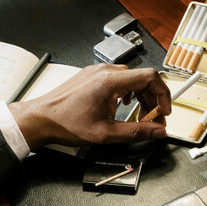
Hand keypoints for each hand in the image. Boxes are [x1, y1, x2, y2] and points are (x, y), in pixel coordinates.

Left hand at [9, 64, 170, 150]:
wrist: (41, 119)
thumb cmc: (67, 124)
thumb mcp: (106, 134)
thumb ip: (137, 132)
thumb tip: (158, 131)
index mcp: (111, 81)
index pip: (150, 77)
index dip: (163, 94)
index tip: (164, 111)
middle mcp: (105, 71)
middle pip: (142, 79)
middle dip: (152, 101)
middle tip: (152, 121)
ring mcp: (97, 72)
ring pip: (131, 80)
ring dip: (139, 98)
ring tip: (136, 117)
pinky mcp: (92, 76)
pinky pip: (117, 80)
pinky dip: (126, 93)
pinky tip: (121, 108)